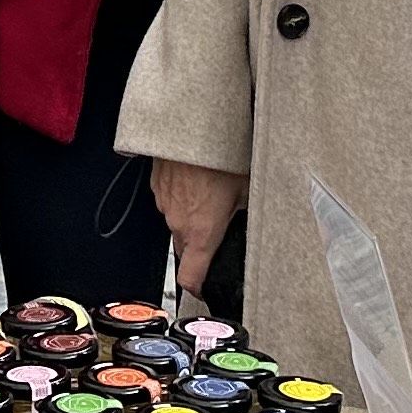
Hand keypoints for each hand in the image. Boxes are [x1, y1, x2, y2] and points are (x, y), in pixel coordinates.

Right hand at [149, 157, 245, 298]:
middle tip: (220, 224)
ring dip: (191, 217)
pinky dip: (181, 197)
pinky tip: (197, 178)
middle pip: (186, 250)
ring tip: (209, 192)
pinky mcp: (157, 184)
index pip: (190, 279)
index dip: (199, 288)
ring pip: (178, 223)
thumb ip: (245, 216)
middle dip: (201, 244)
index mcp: (202, 232)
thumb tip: (254, 221)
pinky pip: (169, 201)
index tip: (206, 287)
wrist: (194, 123)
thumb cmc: (220, 155)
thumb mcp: (248, 191)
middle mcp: (179, 222)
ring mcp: (165, 203)